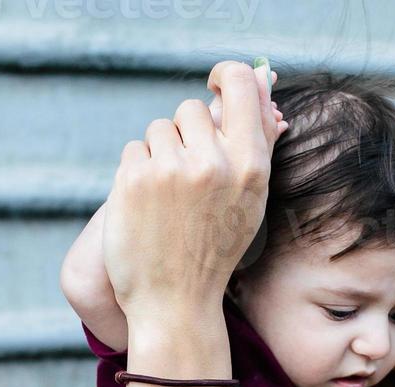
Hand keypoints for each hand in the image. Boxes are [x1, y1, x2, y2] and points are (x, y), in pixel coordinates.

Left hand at [101, 61, 282, 325]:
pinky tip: (146, 207)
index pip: (238, 84)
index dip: (224, 76)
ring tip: (167, 199)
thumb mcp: (250, 200)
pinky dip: (135, 173)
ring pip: (158, 129)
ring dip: (158, 155)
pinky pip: (134, 150)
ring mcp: (171, 170)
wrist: (175, 302)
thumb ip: (258, 140)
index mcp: (250, 166)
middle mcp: (213, 163)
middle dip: (184, 134)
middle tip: (187, 179)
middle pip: (190, 109)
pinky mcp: (134, 179)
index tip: (213, 85)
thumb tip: (260, 78)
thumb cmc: (215, 250)